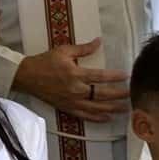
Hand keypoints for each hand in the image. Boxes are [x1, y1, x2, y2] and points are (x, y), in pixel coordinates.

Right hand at [13, 39, 129, 121]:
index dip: (114, 77)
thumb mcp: (64, 51)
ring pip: (96, 108)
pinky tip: (106, 118)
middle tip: (131, 93)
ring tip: (125, 108)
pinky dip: (96, 118)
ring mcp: (71, 101)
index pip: (100, 77)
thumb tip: (99, 41)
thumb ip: (83, 48)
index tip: (126, 76)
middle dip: (118, 94)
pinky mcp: (66, 108)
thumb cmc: (45, 62)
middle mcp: (75, 90)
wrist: (27, 77)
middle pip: (101, 94)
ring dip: (112, 108)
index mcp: (75, 74)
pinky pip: (84, 116)